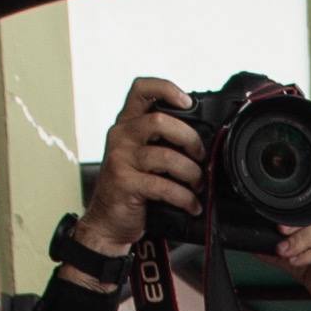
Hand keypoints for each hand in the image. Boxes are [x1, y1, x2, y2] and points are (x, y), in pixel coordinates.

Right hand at [76, 76, 202, 255]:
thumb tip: (203, 143)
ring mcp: (120, 158)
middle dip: (190, 139)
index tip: (188, 102)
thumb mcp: (142, 157)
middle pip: (160, 120)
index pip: (141, 89)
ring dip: (191, 173)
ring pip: (167, 156)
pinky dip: (184, 198)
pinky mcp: (124, 182)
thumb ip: (162, 142)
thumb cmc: (131, 188)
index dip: (166, 88)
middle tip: (199, 156)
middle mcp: (121, 136)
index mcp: (127, 124)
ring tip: (198, 186)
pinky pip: (163, 186)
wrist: (107, 222)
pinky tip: (191, 205)